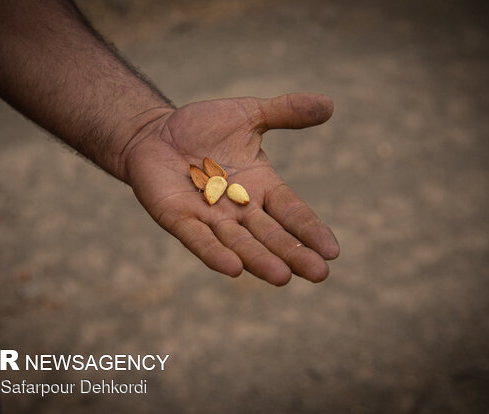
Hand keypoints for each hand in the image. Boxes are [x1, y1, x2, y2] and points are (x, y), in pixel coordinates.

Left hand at [123, 93, 338, 284]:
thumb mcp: (249, 115)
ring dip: (259, 260)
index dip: (310, 230)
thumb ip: (285, 112)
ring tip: (282, 277)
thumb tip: (330, 103)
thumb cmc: (204, 127)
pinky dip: (214, 254)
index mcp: (261, 187)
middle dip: (293, 254)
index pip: (291, 212)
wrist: (156, 133)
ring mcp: (209, 217)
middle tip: (319, 274)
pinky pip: (199, 240)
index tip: (333, 250)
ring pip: (239, 243)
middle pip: (271, 236)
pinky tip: (232, 268)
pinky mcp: (179, 218)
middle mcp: (239, 209)